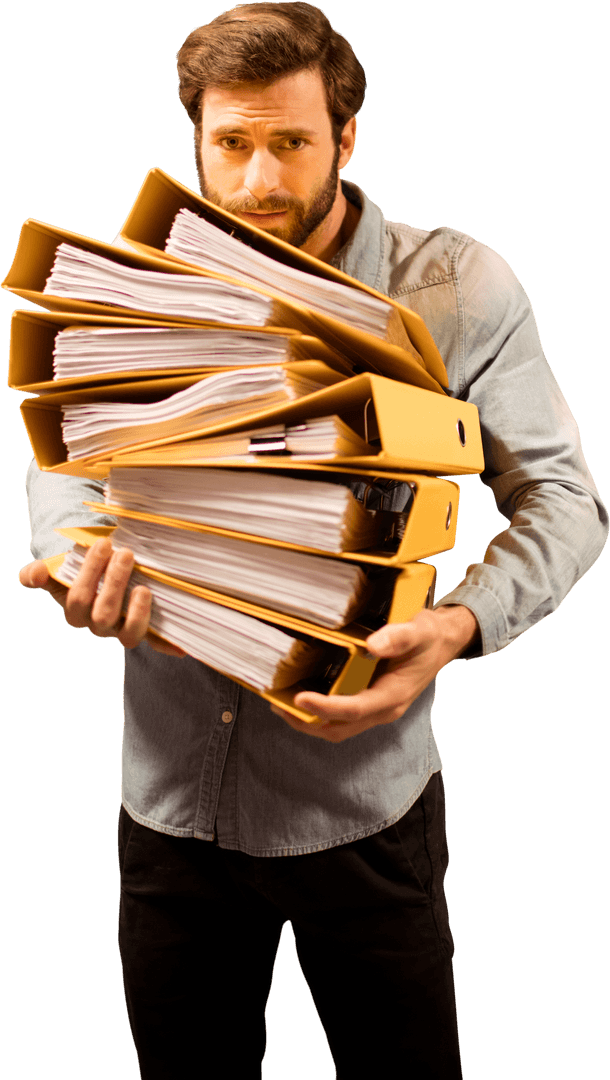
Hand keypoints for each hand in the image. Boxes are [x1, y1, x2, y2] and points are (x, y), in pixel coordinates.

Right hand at [19, 537, 185, 656]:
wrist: (103, 577)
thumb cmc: (82, 571)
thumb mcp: (59, 569)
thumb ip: (42, 573)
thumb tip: (32, 574)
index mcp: (75, 613)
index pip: (78, 599)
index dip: (89, 573)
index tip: (103, 544)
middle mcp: (98, 626)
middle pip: (104, 614)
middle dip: (114, 583)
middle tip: (125, 554)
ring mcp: (122, 630)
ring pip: (129, 635)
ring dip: (137, 613)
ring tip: (144, 588)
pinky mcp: (145, 632)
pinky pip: (156, 644)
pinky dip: (167, 646)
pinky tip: (181, 647)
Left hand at [271, 605, 479, 742]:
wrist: (443, 643)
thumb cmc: (429, 636)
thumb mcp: (419, 629)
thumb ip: (398, 636)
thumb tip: (372, 644)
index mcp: (393, 695)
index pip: (353, 709)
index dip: (324, 708)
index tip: (299, 699)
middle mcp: (384, 709)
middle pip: (339, 728)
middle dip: (308, 722)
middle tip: (278, 706)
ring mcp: (378, 709)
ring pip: (338, 728)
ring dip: (310, 722)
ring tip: (281, 705)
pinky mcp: (372, 703)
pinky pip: (342, 717)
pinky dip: (320, 713)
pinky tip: (303, 697)